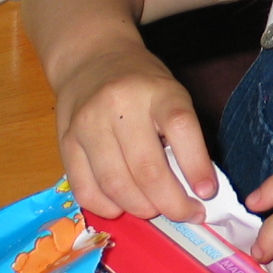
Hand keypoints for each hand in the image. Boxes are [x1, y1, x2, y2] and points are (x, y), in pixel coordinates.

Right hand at [54, 46, 214, 221]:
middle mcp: (120, 106)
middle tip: (187, 213)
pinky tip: (123, 205)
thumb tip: (197, 190)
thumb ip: (184, 136)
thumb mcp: (172, 95)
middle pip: (147, 169)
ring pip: (116, 186)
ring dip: (142, 209)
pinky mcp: (66, 143)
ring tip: (156, 209)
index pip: (180, 128)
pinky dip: (109, 208)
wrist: (91, 59)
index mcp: (157, 91)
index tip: (207, 193)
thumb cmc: (142, 84)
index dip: (196, 166)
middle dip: (172, 204)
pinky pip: (86, 190)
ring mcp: (88, 125)